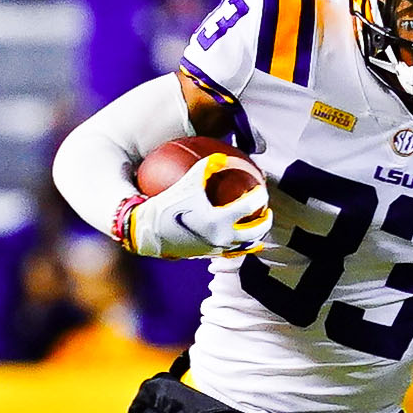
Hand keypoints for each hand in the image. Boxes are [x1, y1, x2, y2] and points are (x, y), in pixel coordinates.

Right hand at [115, 154, 270, 258]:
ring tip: (255, 225)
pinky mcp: (207, 256)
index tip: (261, 188)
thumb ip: (207, 166)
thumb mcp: (187, 181)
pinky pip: (230, 252)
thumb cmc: (165, 204)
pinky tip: (235, 237)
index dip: (260, 196)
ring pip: (245, 246)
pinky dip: (238, 245)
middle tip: (266, 211)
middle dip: (265, 221)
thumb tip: (224, 157)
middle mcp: (222, 238)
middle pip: (256, 232)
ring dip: (255, 236)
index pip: (251, 207)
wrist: (146, 232)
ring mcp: (216, 249)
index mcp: (219, 220)